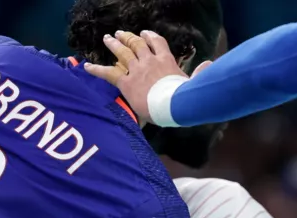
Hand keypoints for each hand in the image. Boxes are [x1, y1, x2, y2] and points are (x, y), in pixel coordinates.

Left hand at [85, 30, 212, 123]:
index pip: (157, 43)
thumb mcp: (196, 83)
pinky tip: (86, 67)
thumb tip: (210, 64)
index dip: (150, 37)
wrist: (174, 105)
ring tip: (108, 38)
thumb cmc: (187, 98)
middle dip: (129, 37)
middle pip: (137, 44)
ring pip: (123, 52)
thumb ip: (201, 73)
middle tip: (120, 33)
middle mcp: (150, 61)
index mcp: (167, 61)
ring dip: (115, 44)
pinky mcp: (127, 82)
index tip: (145, 34)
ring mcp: (137, 70)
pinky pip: (109, 73)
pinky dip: (97, 69)